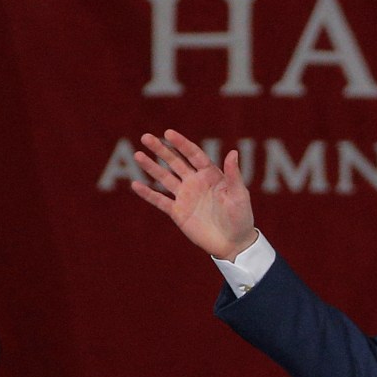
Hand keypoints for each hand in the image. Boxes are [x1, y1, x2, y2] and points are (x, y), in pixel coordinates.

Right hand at [131, 129, 257, 260]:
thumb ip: (234, 175)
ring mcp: (185, 197)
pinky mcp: (178, 212)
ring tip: (138, 155)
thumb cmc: (241, 218)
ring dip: (151, 167)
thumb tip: (233, 152)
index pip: (193, 155)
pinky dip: (148, 194)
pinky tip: (135, 185)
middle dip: (161, 150)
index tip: (168, 133)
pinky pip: (160, 201)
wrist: (233, 243)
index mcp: (211, 175)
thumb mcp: (239, 195)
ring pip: (164, 178)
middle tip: (146, 137)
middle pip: (175, 162)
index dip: (181, 144)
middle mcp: (195, 182)